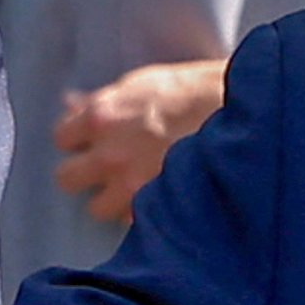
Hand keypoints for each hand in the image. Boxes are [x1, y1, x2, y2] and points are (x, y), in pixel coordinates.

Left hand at [51, 57, 228, 226]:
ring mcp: (131, 184)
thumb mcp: (145, 83)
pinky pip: (133, 221)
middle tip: (106, 170)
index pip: (61, 137)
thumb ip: (105, 99)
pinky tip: (160, 200)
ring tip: (135, 189)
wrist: (243, 115)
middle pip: (66, 179)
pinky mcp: (156, 207)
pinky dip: (144, 213)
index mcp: (102, 116)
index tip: (91, 141)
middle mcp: (109, 153)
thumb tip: (72, 104)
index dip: (77, 140)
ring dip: (112, 200)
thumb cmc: (197, 91)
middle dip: (84, 175)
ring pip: (97, 208)